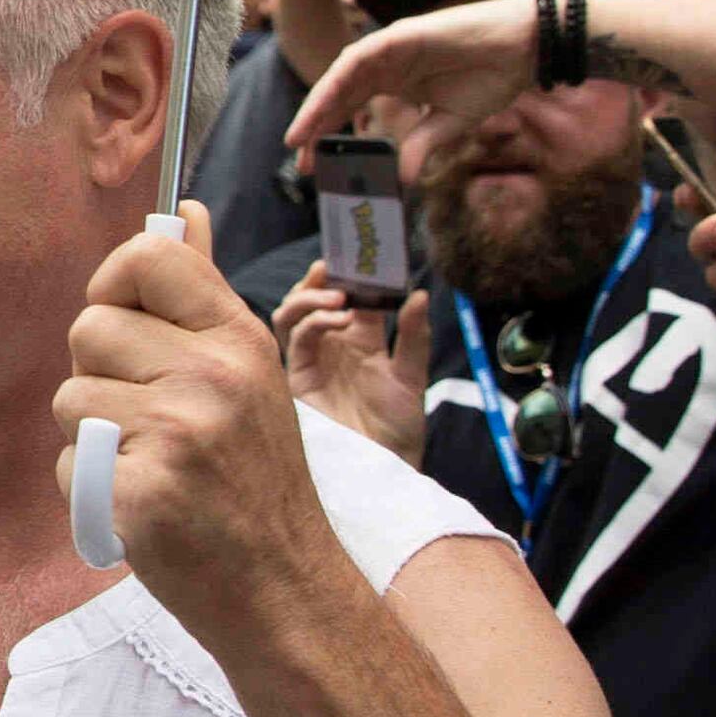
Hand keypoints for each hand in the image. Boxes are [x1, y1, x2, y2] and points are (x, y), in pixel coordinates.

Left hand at [47, 205, 345, 636]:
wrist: (284, 586)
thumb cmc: (256, 478)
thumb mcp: (250, 373)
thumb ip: (203, 293)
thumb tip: (182, 210)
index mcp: (238, 338)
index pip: (146, 258)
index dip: (113, 284)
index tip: (126, 323)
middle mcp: (212, 375)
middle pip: (88, 329)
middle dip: (99, 374)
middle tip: (147, 417)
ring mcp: (176, 432)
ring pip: (69, 397)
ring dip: (91, 435)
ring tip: (150, 463)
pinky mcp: (140, 490)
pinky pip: (67, 461)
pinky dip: (90, 488)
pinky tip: (141, 504)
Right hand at [272, 271, 434, 457]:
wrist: (382, 467)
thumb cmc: (398, 428)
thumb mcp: (413, 377)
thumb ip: (414, 337)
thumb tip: (421, 293)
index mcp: (363, 339)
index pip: (353, 292)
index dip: (356, 270)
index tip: (367, 248)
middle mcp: (333, 344)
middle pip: (315, 295)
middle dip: (323, 275)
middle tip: (340, 261)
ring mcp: (312, 358)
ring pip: (294, 310)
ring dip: (311, 294)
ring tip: (339, 293)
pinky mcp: (297, 375)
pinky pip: (294, 337)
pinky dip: (312, 319)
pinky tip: (337, 317)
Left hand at [292, 0, 541, 155]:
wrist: (524, 48)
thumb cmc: (491, 78)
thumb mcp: (451, 124)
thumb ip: (423, 146)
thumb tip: (403, 180)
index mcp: (394, 82)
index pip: (348, 109)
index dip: (326, 135)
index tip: (310, 166)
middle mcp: (385, 64)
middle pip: (338, 95)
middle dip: (315, 126)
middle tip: (299, 160)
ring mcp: (390, 47)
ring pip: (342, 76)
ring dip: (319, 105)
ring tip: (300, 135)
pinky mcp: (400, 34)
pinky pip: (360, 57)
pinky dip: (340, 79)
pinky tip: (327, 100)